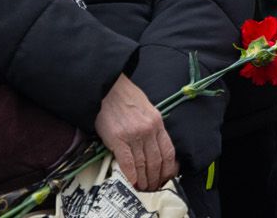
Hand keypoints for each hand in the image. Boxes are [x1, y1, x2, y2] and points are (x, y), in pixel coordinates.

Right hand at [94, 74, 177, 190]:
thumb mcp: (148, 109)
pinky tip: (132, 182)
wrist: (108, 89)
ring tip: (143, 188)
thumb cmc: (126, 98)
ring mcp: (134, 135)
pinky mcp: (118, 139)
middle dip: (155, 178)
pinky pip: (127, 162)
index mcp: (158, 122)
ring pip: (143, 164)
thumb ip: (152, 128)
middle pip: (156, 161)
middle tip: (152, 188)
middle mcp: (148, 130)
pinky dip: (131, 175)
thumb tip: (155, 148)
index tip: (166, 178)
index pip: (168, 151)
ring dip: (144, 180)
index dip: (168, 169)